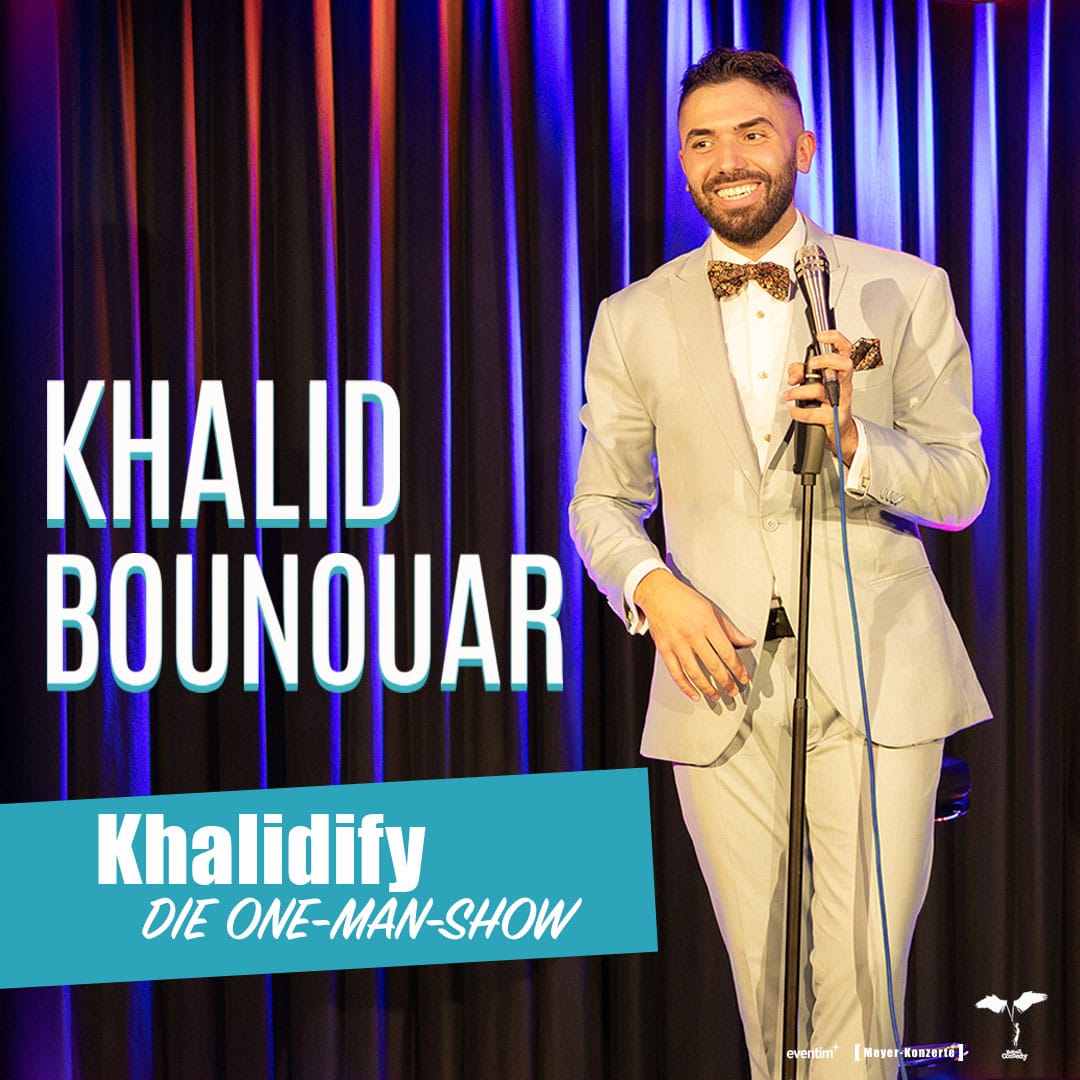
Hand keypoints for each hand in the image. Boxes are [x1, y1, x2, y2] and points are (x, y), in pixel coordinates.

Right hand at [633, 569, 754, 701]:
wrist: (657, 593)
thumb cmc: (684, 599)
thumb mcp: (711, 610)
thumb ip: (729, 629)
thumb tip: (746, 641)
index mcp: (707, 624)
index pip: (727, 652)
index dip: (738, 669)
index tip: (743, 677)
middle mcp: (692, 635)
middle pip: (713, 665)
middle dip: (726, 682)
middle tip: (733, 691)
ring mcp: (677, 644)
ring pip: (695, 673)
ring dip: (708, 689)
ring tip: (716, 696)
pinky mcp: (664, 649)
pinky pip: (676, 673)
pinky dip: (685, 687)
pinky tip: (694, 694)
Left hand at [784, 330, 858, 464]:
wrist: (839, 428)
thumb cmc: (827, 401)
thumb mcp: (815, 382)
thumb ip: (801, 372)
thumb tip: (793, 373)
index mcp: (839, 371)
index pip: (844, 349)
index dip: (835, 339)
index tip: (821, 336)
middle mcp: (843, 383)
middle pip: (844, 364)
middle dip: (826, 360)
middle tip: (811, 365)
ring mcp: (841, 400)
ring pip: (821, 389)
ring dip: (798, 391)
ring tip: (789, 394)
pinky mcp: (835, 417)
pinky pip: (815, 413)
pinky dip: (800, 412)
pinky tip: (794, 410)